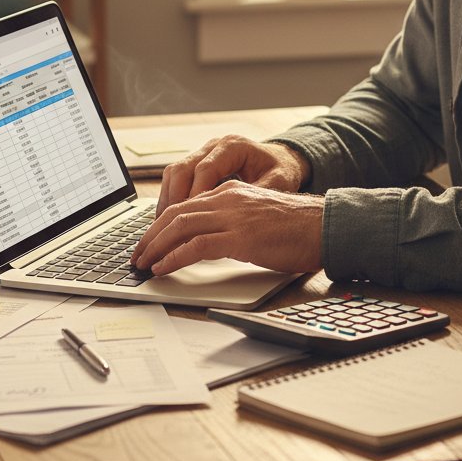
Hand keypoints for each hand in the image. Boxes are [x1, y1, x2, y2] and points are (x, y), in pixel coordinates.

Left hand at [130, 181, 323, 275]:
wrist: (324, 226)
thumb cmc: (297, 228)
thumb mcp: (257, 217)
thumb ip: (233, 222)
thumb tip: (209, 243)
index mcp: (231, 191)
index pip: (185, 205)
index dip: (161, 224)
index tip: (149, 241)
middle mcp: (228, 198)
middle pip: (175, 213)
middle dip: (150, 235)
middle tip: (137, 255)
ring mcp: (234, 216)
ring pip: (180, 226)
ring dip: (156, 246)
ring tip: (143, 263)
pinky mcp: (241, 237)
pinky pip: (196, 246)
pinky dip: (174, 258)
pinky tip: (163, 268)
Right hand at [155, 136, 309, 216]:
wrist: (281, 161)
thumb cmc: (281, 171)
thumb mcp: (278, 182)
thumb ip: (257, 195)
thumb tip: (238, 218)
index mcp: (233, 146)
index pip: (205, 169)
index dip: (195, 195)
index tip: (190, 221)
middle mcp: (214, 146)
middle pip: (182, 169)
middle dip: (173, 200)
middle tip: (169, 229)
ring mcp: (203, 153)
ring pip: (173, 173)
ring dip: (167, 200)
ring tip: (163, 228)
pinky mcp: (197, 164)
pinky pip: (175, 179)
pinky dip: (170, 199)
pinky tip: (169, 221)